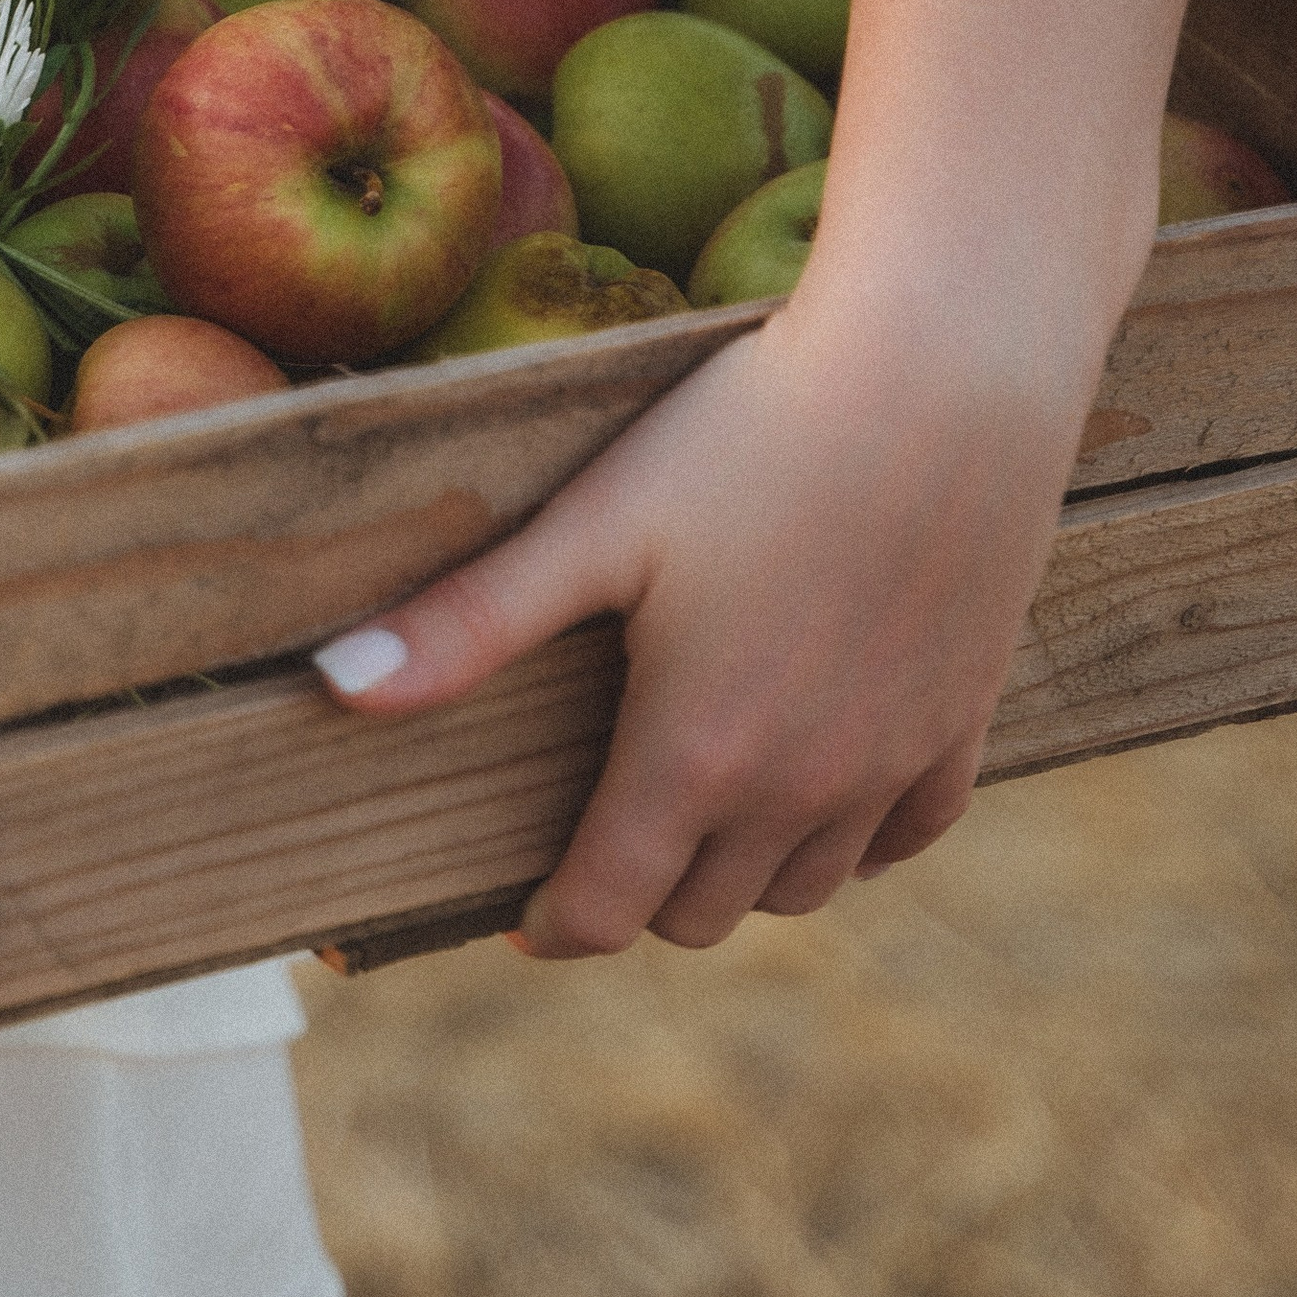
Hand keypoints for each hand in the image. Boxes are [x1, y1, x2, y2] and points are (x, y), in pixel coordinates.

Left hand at [313, 271, 1087, 952]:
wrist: (946, 370)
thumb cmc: (752, 433)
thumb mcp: (595, 524)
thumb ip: (470, 622)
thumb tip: (332, 689)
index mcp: (693, 757)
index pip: (607, 913)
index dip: (551, 926)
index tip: (522, 913)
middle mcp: (799, 789)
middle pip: (701, 914)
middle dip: (639, 891)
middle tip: (601, 832)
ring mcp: (891, 762)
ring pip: (802, 888)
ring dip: (741, 871)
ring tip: (696, 803)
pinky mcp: (963, 718)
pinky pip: (906, 836)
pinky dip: (852, 837)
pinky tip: (816, 780)